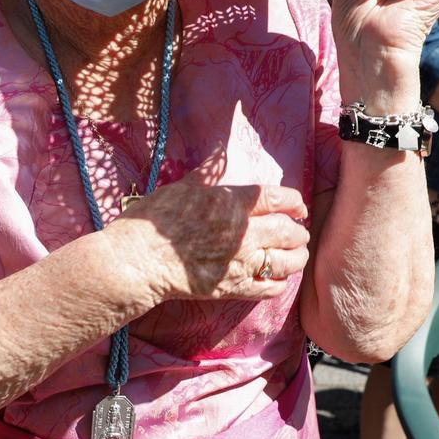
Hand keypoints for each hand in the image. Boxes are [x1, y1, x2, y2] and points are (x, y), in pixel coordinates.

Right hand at [116, 159, 311, 302]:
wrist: (139, 259)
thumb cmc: (154, 220)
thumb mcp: (182, 187)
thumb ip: (207, 173)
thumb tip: (218, 151)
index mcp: (233, 202)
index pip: (278, 199)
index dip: (295, 202)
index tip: (298, 206)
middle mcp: (245, 232)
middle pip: (289, 231)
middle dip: (298, 232)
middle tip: (299, 233)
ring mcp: (242, 262)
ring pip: (287, 261)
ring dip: (297, 257)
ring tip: (296, 255)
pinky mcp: (235, 287)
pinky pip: (270, 287)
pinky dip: (280, 282)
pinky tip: (278, 278)